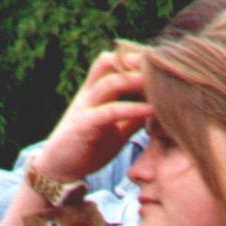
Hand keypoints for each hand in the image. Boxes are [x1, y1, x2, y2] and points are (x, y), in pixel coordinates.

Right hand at [32, 47, 151, 181]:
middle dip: (137, 59)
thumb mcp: (117, 128)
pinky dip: (133, 108)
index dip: (135, 57)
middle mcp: (89, 94)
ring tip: (162, 80)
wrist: (60, 168)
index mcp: (95, 91)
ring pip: (110, 83)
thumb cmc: (90, 146)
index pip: (113, 62)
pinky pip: (110, 111)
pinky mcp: (84, 125)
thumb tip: (159, 109)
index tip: (163, 59)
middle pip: (110, 63)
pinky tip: (153, 109)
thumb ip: (134, 116)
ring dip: (137, 79)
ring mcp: (85, 107)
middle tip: (166, 61)